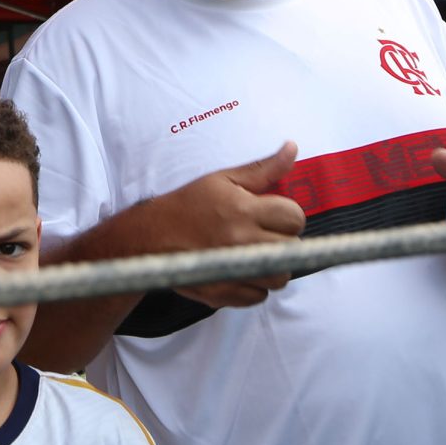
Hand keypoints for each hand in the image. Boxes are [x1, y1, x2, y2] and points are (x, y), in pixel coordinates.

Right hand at [149, 143, 304, 309]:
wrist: (150, 236)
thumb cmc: (188, 204)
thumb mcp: (224, 179)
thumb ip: (264, 169)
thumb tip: (293, 148)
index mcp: (243, 210)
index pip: (295, 217)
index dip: (287, 215)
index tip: (272, 214)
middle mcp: (241, 242)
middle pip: (292, 249)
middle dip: (282, 239)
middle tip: (262, 233)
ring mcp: (232, 270)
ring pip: (280, 276)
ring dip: (273, 265)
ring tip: (254, 252)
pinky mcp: (224, 293)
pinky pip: (260, 296)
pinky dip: (255, 285)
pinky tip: (239, 268)